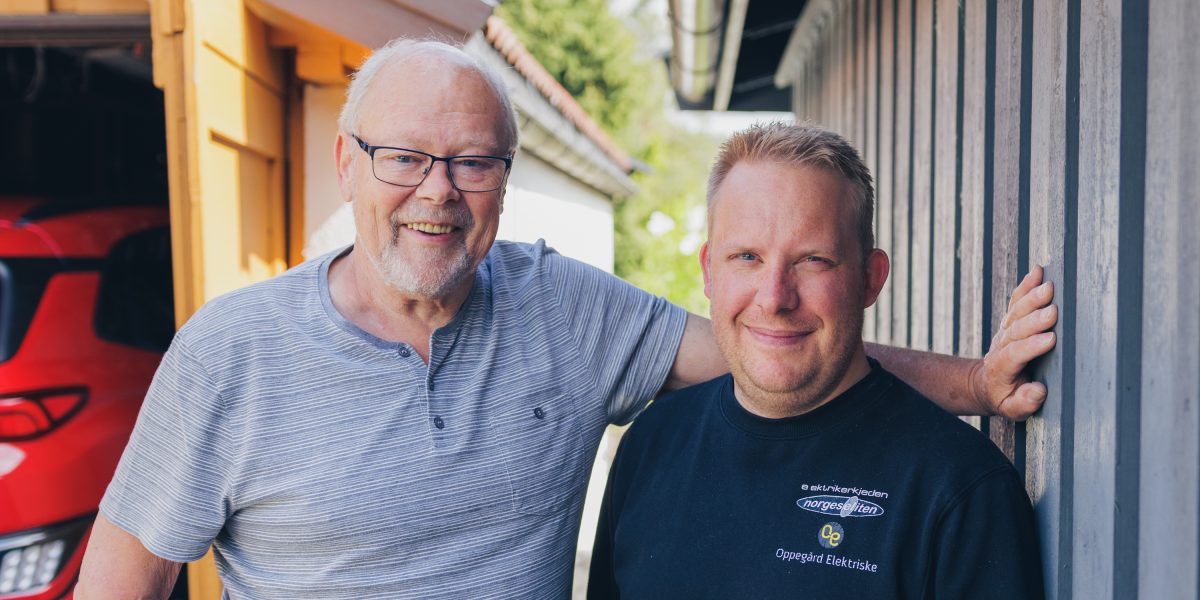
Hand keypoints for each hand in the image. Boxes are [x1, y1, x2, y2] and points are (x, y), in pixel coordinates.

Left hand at [970, 265, 1057, 419]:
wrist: (986, 383)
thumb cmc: (1004, 397)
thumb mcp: (1011, 409)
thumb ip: (1024, 402)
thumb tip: (1038, 390)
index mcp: (1001, 367)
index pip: (1015, 354)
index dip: (1031, 347)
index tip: (1050, 340)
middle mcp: (1002, 345)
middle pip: (1016, 329)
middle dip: (1034, 320)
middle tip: (1052, 312)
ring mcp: (1005, 330)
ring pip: (1017, 311)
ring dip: (1032, 298)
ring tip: (1048, 286)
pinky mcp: (1011, 321)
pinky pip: (1017, 300)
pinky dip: (1026, 285)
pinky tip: (1038, 271)